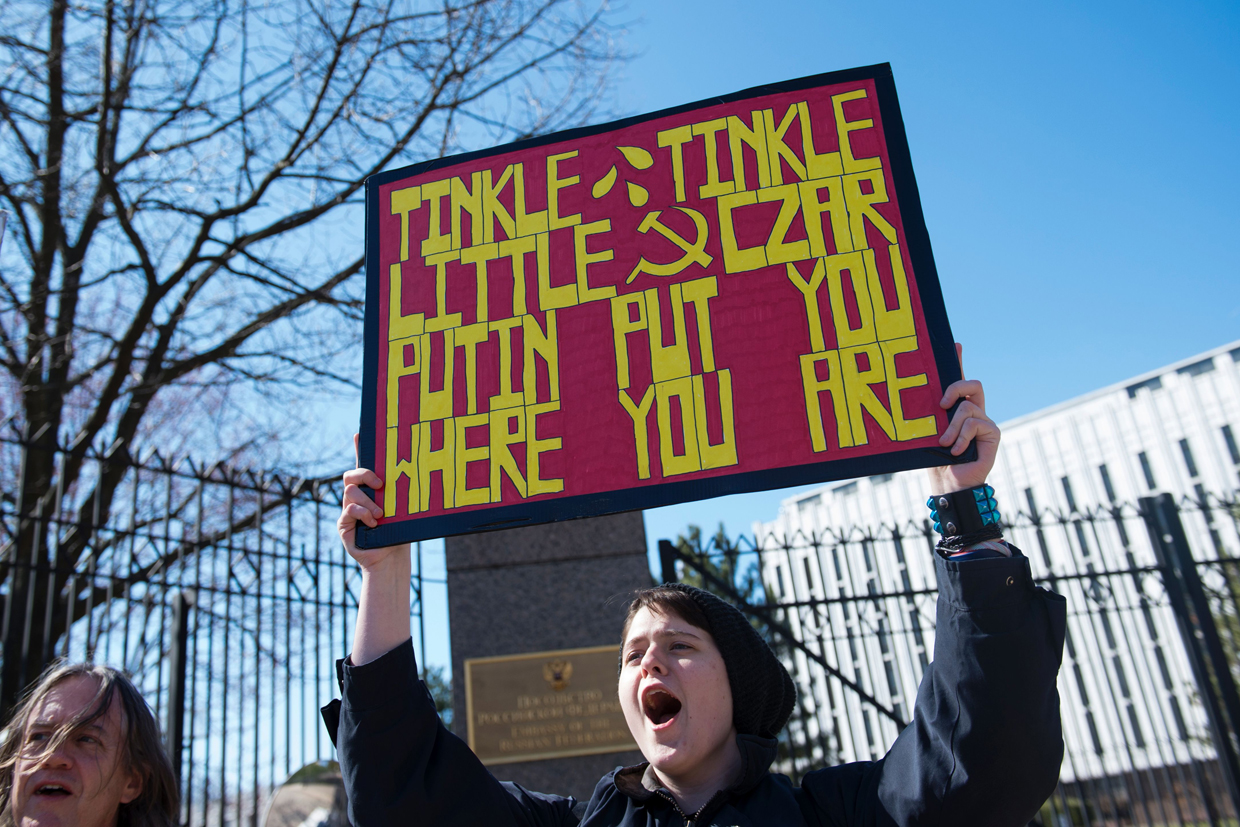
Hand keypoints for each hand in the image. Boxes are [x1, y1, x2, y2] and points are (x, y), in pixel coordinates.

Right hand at [339, 434, 409, 572]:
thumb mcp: (402, 509)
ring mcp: (348, 509)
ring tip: (381, 514)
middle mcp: (357, 497)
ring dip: (368, 501)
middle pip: (351, 475)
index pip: (362, 465)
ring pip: (350, 492)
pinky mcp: (344, 524)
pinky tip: (373, 522)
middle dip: (364, 474)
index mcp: (371, 490)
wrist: (391, 557)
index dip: (358, 448)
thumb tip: (422, 473)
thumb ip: (401, 493)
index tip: (359, 433)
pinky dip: (362, 514)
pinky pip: (349, 509)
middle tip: (380, 484)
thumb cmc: (399, 532)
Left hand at [926, 344, 999, 493]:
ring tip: (944, 443)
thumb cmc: (935, 460)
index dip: (959, 361)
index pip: (959, 381)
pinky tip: (955, 451)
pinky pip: (975, 423)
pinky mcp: (993, 432)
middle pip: (972, 384)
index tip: (955, 344)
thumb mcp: (927, 433)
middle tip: (941, 404)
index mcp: (956, 410)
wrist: (949, 483)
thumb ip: (930, 416)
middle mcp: (973, 412)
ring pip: (967, 408)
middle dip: (955, 387)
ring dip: (951, 427)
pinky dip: (961, 437)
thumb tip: (915, 400)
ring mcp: (985, 421)